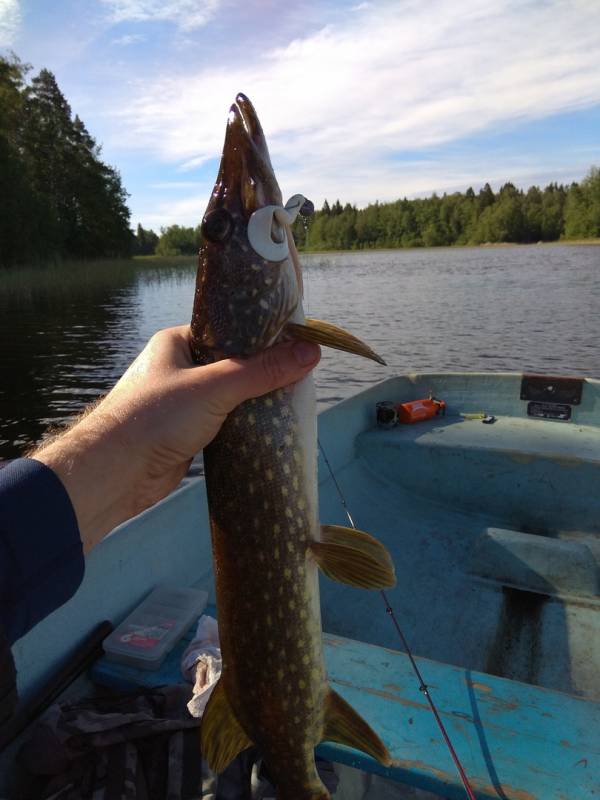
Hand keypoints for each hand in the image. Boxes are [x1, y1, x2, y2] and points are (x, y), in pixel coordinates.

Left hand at [33, 326, 319, 552]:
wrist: (116, 473)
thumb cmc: (157, 416)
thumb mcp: (215, 387)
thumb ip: (262, 371)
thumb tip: (311, 352)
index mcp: (176, 343)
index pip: (226, 330)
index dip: (259, 335)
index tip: (293, 340)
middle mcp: (178, 369)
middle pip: (231, 364)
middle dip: (261, 371)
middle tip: (300, 371)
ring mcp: (182, 403)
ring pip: (229, 396)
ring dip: (254, 401)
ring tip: (293, 397)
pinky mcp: (188, 434)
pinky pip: (224, 423)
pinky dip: (244, 425)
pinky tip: (270, 426)